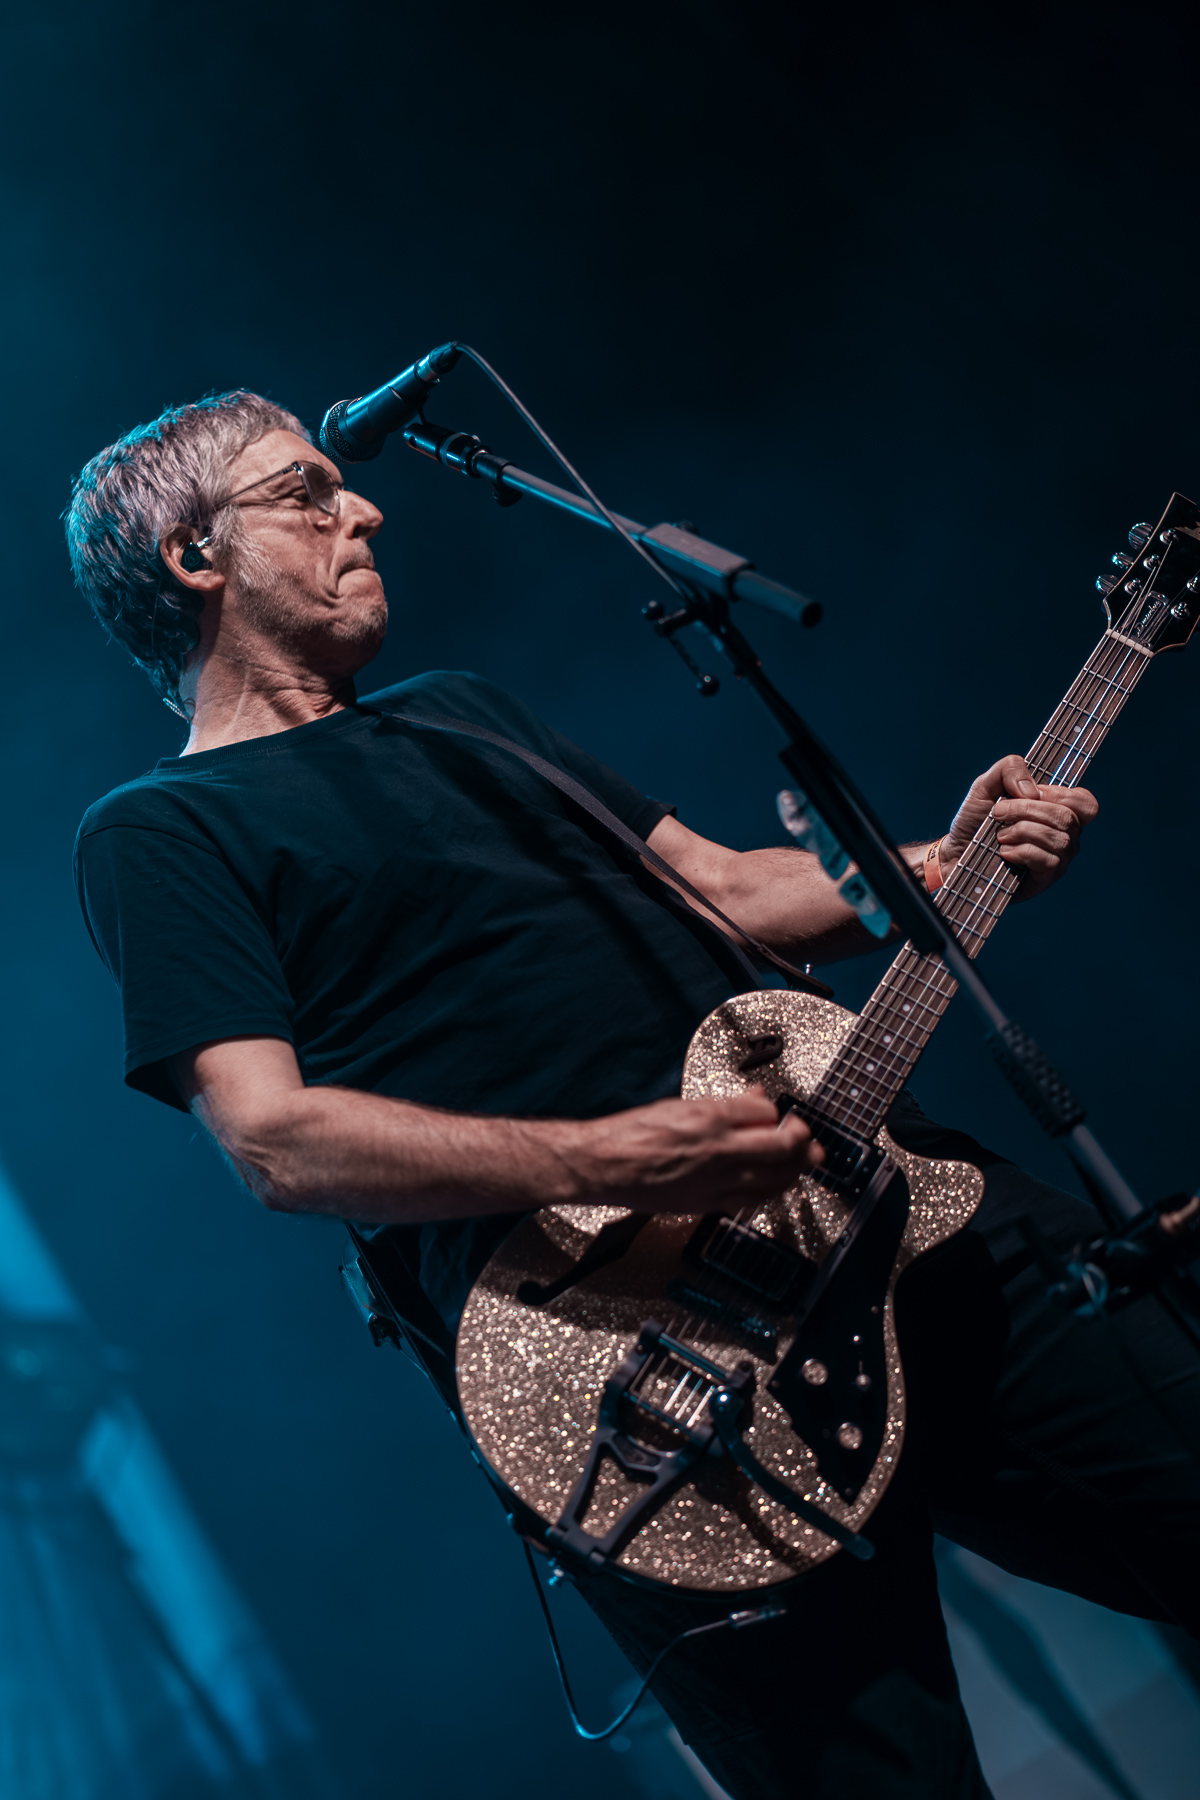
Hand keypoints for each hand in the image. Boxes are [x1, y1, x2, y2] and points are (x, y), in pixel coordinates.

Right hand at [569, 1087, 821, 1213]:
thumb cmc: (631, 1133)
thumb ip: (722, 1105)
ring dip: (796, 1169)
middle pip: (781, 1147)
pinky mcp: (705, 1203)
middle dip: (802, 1141)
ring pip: (773, 1178)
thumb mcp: (679, 1105)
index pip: (764, 1111)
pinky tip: (777, 1184)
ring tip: (804, 1161)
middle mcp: (715, 1150)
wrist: (603, 1165)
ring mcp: (712, 1181)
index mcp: (707, 1117)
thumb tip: (754, 1099)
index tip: (780, 1113)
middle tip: (808, 1137)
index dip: (778, 1111)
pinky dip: (771, 1190)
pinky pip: (752, 1200)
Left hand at [939, 754, 1097, 899]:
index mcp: (1057, 810)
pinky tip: (1004, 852)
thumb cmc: (975, 821)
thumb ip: (1009, 769)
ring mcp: (1059, 858)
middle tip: (998, 813)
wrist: (956, 853)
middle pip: (1067, 817)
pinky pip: (1048, 860)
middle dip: (1026, 810)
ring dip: (1022, 831)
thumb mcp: (986, 785)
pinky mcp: (1046, 878)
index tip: (1029, 794)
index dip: (1061, 795)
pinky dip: (1022, 852)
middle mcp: (1065, 834)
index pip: (1085, 802)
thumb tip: (1032, 790)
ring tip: (999, 835)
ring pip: (1059, 839)